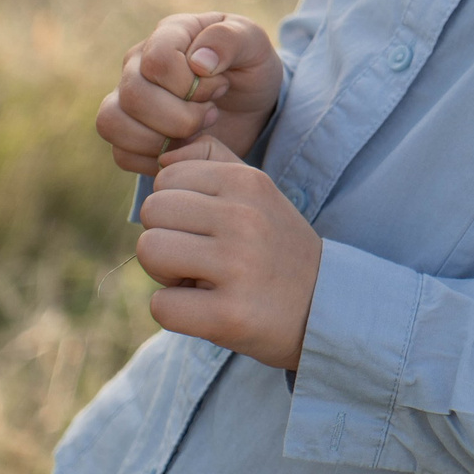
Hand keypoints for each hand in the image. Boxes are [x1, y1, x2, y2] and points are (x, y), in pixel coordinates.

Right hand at [97, 12, 283, 174]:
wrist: (250, 107)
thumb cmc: (250, 69)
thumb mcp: (255, 46)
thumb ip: (231, 40)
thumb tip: (198, 62)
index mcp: (170, 33)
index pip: (158, 60)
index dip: (190, 84)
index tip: (221, 87)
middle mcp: (138, 62)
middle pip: (133, 95)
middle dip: (181, 116)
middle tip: (212, 114)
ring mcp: (126, 97)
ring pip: (112, 122)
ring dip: (160, 139)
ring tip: (195, 134)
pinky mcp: (127, 132)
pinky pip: (121, 154)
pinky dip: (153, 160)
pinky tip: (184, 150)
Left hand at [135, 138, 322, 371]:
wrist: (323, 304)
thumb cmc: (274, 245)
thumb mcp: (257, 189)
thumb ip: (211, 158)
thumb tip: (161, 160)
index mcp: (248, 182)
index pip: (166, 177)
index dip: (175, 206)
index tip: (203, 228)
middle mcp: (244, 218)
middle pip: (152, 210)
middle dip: (164, 236)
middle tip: (197, 257)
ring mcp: (238, 267)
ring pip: (150, 251)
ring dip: (165, 273)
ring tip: (200, 280)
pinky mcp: (229, 315)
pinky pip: (161, 305)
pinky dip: (175, 312)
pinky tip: (206, 310)